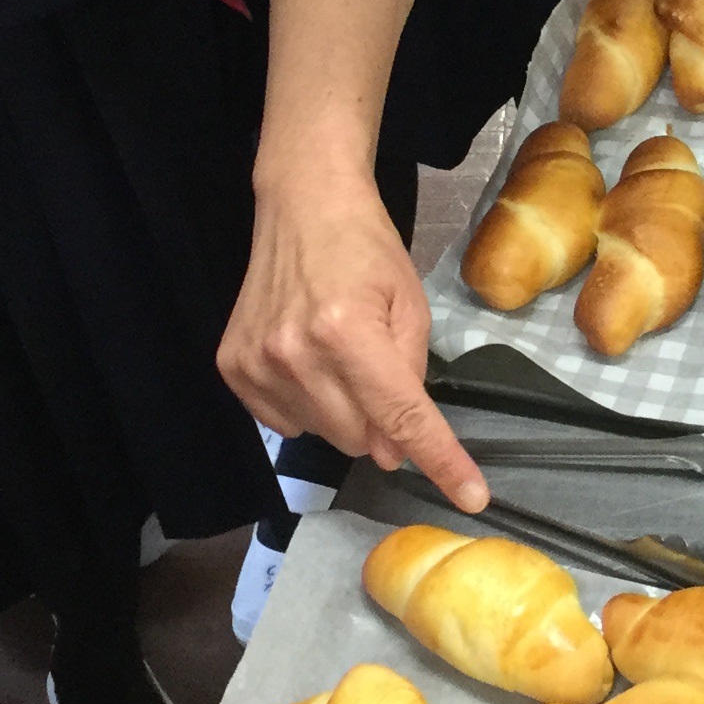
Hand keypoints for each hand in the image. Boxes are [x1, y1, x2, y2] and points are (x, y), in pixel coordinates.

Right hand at [221, 162, 486, 511]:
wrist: (304, 206)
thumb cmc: (366, 251)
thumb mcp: (411, 307)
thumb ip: (411, 380)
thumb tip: (397, 449)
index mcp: (349, 332)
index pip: (402, 417)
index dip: (441, 461)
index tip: (470, 497)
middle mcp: (296, 353)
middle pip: (357, 439)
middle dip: (379, 421)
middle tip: (378, 372)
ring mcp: (258, 362)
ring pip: (320, 436)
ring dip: (341, 412)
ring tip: (338, 356)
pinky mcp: (233, 367)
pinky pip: (283, 424)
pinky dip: (305, 406)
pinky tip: (307, 362)